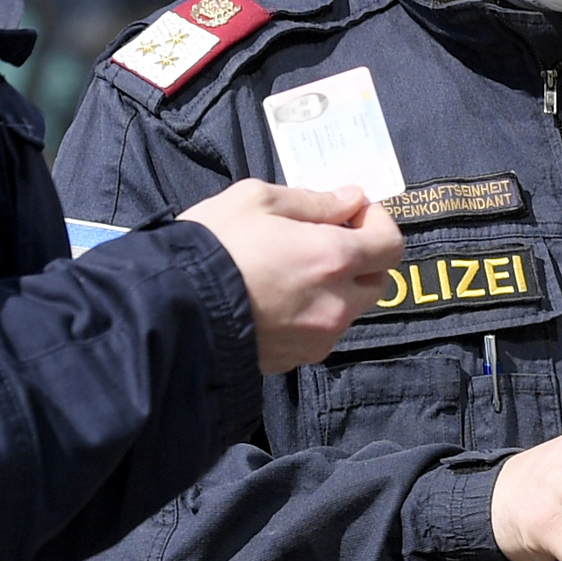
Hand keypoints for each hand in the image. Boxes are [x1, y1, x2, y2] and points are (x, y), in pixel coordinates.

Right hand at [180, 179, 401, 375]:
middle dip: (362, 259)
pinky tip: (275, 299)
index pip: (392, 245)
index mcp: (334, 258)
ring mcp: (318, 337)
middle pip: (378, 281)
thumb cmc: (211, 246)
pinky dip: (311, 315)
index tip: (353, 214)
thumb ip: (314, 201)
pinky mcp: (296, 361)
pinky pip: (319, 334)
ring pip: (349, 310)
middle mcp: (336, 303)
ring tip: (292, 271)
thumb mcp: (257, 200)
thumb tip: (350, 200)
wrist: (169, 310)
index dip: (379, 224)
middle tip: (325, 239)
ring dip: (336, 289)